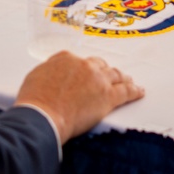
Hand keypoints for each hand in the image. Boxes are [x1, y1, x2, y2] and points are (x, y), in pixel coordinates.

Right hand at [14, 52, 143, 142]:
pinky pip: (126, 91)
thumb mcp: (35, 77)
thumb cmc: (35, 100)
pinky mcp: (107, 96)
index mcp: (65, 58)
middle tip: (108, 76)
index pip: (79, 61)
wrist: (43, 115)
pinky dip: (134, 91)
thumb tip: (52, 77)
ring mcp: (97, 80)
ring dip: (122, 78)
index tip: (86, 73)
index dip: (84, 69)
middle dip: (104, 71)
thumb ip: (49, 72)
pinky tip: (139, 91)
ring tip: (128, 80)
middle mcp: (83, 65)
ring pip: (115, 75)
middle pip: (99, 66)